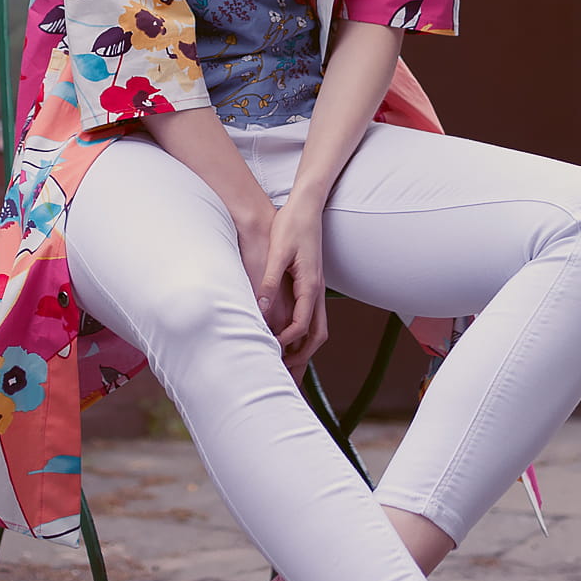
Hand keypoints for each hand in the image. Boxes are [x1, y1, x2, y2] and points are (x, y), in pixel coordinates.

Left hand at [256, 197, 327, 376]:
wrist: (307, 206)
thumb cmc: (292, 225)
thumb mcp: (278, 252)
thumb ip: (271, 282)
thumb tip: (262, 308)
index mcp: (311, 285)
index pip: (301, 327)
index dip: (285, 343)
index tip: (267, 351)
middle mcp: (317, 291)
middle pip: (317, 335)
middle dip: (303, 357)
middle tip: (284, 374)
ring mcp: (317, 289)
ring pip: (317, 328)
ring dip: (304, 348)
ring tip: (287, 364)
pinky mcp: (311, 284)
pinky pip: (312, 317)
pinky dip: (303, 334)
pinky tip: (288, 337)